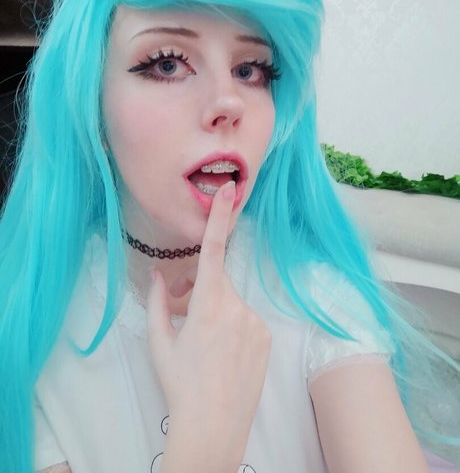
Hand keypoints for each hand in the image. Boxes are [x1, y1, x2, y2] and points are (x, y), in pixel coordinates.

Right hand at [147, 181, 270, 466]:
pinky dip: (234, 328)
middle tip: (184, 316)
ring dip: (217, 313)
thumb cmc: (180, 383)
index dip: (220, 217)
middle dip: (200, 292)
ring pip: (232, 303)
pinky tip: (224, 355)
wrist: (214, 427)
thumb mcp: (159, 342)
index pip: (214, 249)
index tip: (230, 190)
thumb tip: (157, 275)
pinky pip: (247, 320)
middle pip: (217, 284)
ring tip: (206, 346)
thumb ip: (157, 301)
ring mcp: (256, 322)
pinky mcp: (267, 337)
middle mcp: (237, 306)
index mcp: (208, 303)